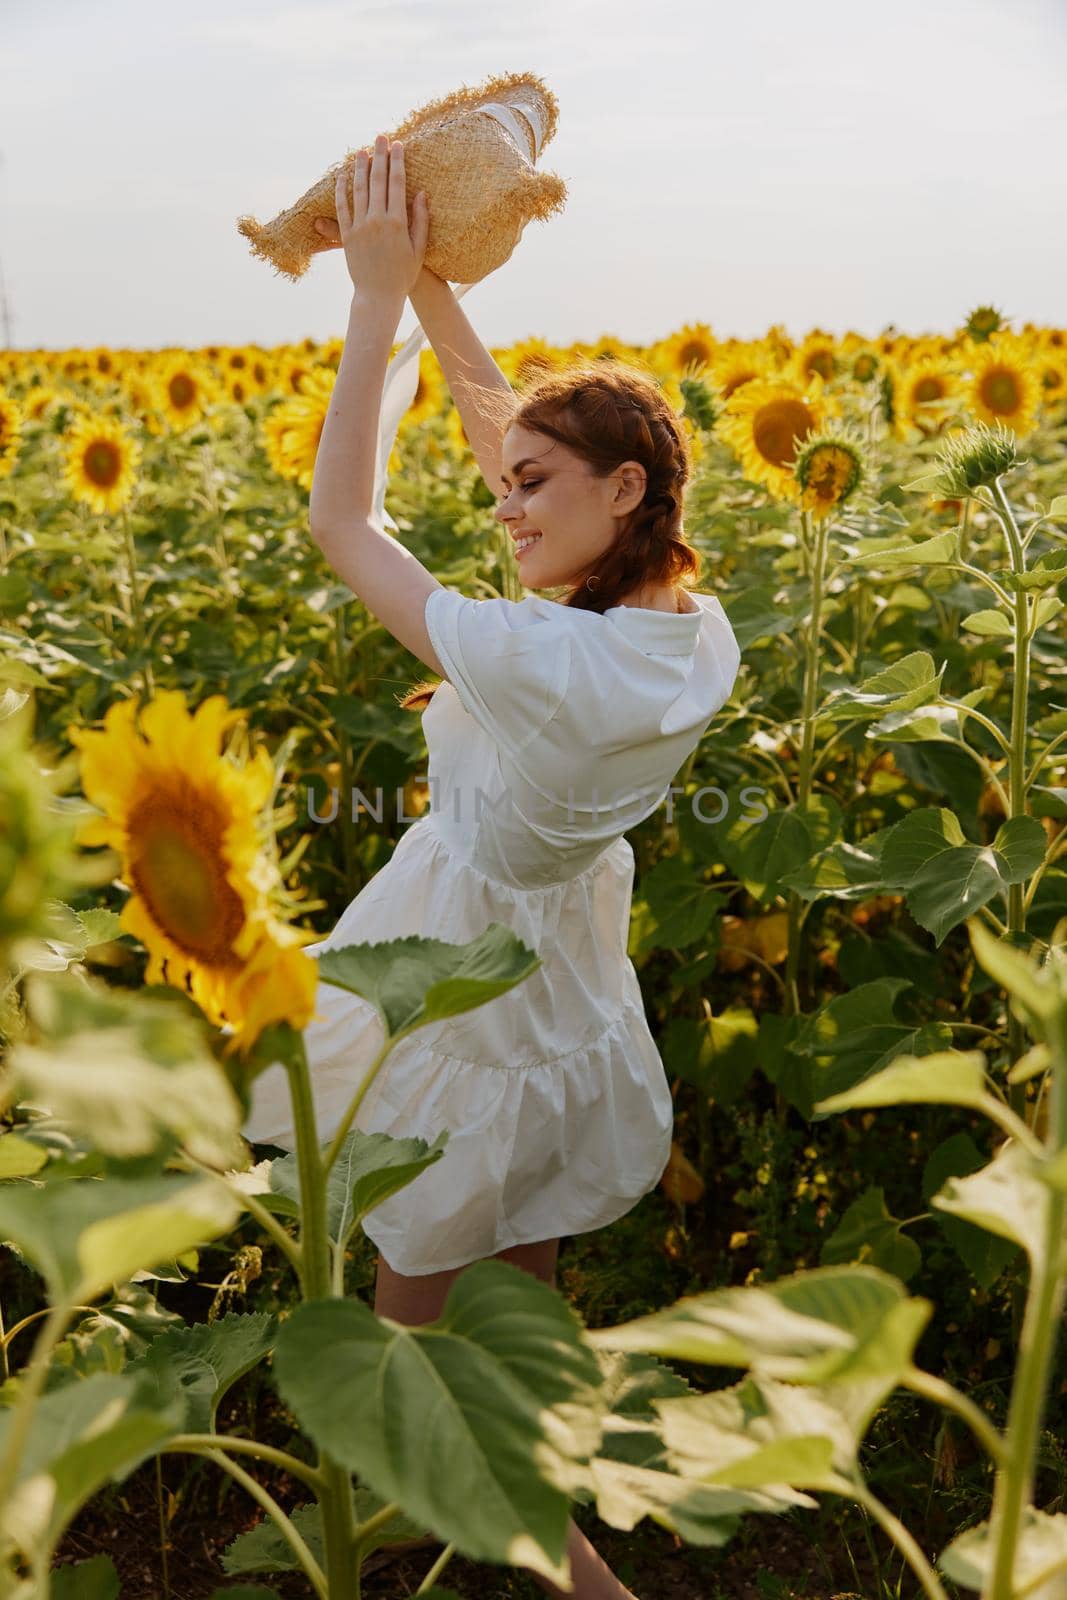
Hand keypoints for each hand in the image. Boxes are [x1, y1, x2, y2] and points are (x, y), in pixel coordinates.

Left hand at [326, 134, 428, 300]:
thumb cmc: (403, 276)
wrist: (378, 297)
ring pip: (358, 189)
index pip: (397, 183)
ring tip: (362, 150)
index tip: (398, 144)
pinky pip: (342, 207)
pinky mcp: (347, 236)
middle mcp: (377, 221)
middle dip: (379, 156)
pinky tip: (343, 175)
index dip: (397, 161)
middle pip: (377, 180)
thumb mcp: (419, 250)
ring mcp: (360, 227)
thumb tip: (421, 193)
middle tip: (380, 137)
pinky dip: (342, 189)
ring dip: (360, 167)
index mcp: (397, 223)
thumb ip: (421, 220)